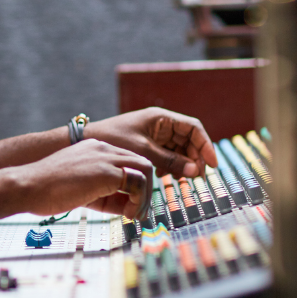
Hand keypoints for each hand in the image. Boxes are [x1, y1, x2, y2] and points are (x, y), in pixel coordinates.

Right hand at [19, 139, 154, 218]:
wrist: (27, 187)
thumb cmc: (45, 190)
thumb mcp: (79, 187)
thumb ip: (101, 192)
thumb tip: (124, 207)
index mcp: (94, 149)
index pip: (127, 162)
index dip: (134, 184)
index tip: (130, 205)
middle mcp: (103, 148)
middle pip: (141, 163)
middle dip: (146, 189)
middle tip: (140, 212)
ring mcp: (106, 158)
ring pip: (145, 169)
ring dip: (145, 195)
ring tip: (136, 215)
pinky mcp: (107, 172)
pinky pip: (138, 182)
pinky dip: (139, 200)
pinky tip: (128, 214)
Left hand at [83, 107, 217, 177]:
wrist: (85, 142)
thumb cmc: (112, 141)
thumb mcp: (144, 151)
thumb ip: (170, 161)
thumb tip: (195, 171)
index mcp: (161, 118)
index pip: (193, 128)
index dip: (205, 145)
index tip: (212, 164)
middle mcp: (160, 124)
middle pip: (188, 140)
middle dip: (195, 158)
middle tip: (197, 177)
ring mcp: (154, 135)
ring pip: (178, 149)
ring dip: (183, 164)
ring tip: (182, 179)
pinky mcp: (147, 146)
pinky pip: (167, 155)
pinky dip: (170, 166)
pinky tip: (167, 177)